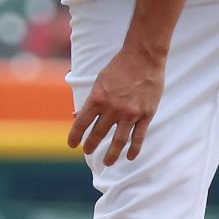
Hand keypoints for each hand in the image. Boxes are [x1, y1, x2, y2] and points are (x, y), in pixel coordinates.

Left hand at [68, 46, 163, 166]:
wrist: (144, 56)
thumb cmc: (119, 67)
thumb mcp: (99, 81)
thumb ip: (90, 101)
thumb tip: (76, 116)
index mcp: (97, 99)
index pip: (81, 124)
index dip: (74, 136)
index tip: (72, 145)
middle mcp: (112, 109)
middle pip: (98, 134)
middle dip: (91, 146)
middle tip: (88, 152)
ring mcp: (130, 113)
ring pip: (118, 141)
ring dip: (111, 154)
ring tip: (107, 162)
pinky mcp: (146, 114)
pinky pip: (139, 137)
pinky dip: (134, 149)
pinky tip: (130, 156)